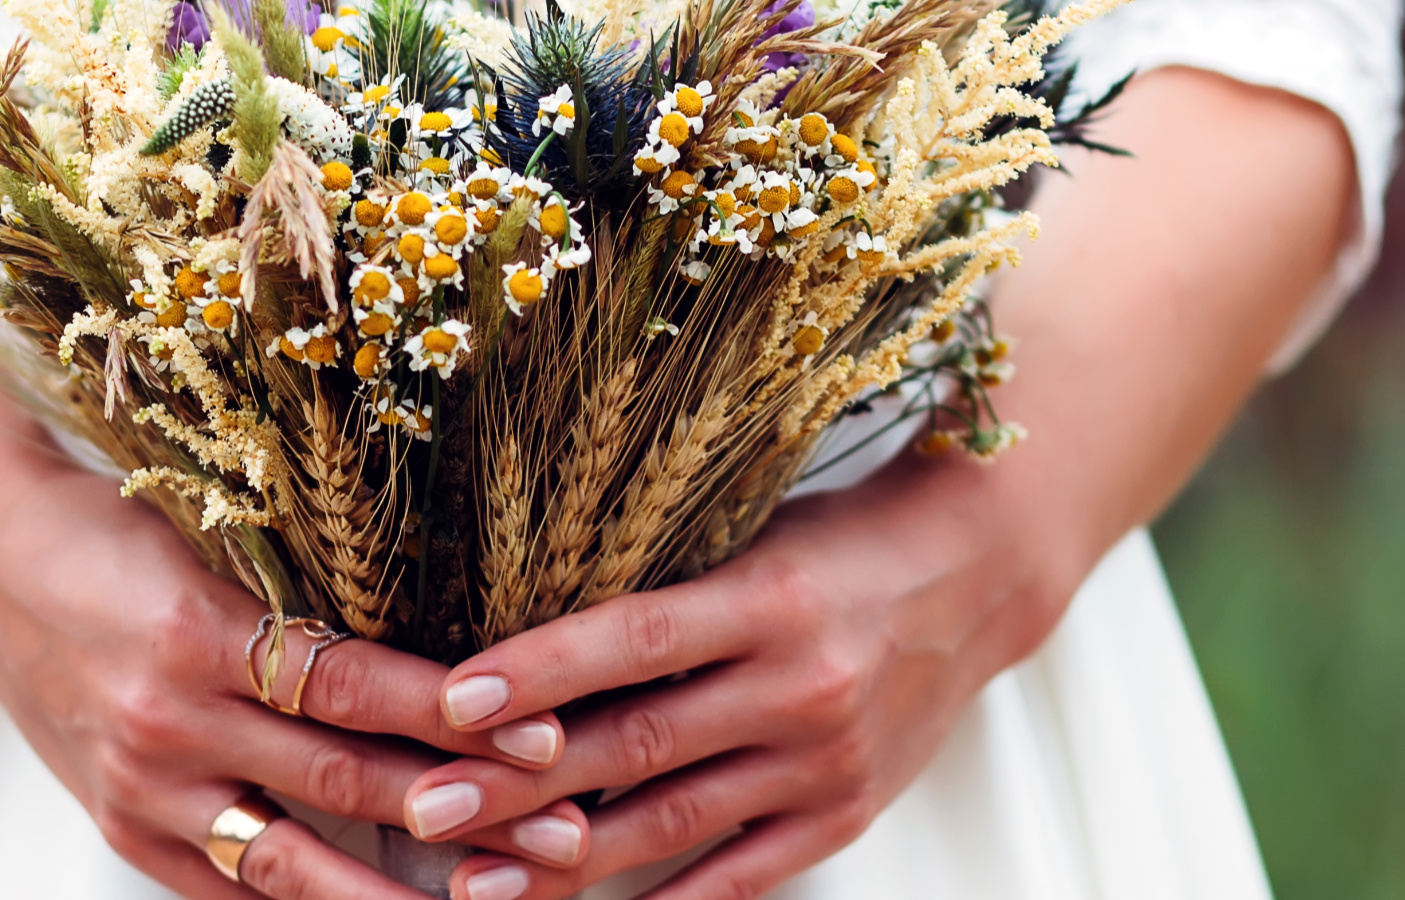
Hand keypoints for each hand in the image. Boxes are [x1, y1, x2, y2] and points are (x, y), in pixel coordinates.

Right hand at [0, 14, 583, 899]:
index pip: (352, 683)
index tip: (537, 729)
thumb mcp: (209, 525)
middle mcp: (167, 721)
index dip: (450, 713)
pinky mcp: (124, 829)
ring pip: (293, 865)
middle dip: (462, 808)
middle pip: (341, 779)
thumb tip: (445, 601)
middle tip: (561, 832)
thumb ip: (311, 575)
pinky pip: (231, 890)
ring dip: (398, 890)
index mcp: (194, 628)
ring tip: (491, 899)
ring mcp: (142, 788)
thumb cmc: (108, 523)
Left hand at [399, 453, 1066, 899]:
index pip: (634, 636)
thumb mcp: (748, 539)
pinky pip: (738, 877)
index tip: (454, 698)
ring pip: (674, 822)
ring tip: (473, 884)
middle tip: (426, 807)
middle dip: (520, 783)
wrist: (977, 578)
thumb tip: (523, 634)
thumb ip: (656, 590)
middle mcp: (799, 684)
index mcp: (768, 596)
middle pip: (638, 742)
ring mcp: (825, 761)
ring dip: (566, 860)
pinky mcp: (844, 815)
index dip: (541, 669)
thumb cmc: (834, 545)